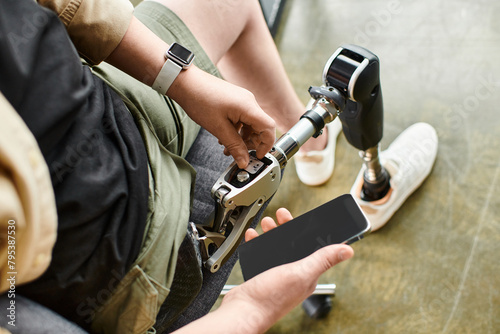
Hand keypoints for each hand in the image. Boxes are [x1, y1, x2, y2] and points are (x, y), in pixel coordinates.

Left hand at [168, 66, 275, 167]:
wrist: (186, 83)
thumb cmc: (199, 100)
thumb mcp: (218, 128)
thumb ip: (234, 146)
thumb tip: (244, 162)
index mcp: (248, 107)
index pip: (269, 128)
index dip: (266, 145)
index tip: (257, 156)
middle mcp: (249, 101)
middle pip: (261, 127)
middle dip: (252, 143)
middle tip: (239, 154)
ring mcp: (242, 100)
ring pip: (251, 124)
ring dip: (243, 138)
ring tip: (228, 148)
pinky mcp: (236, 100)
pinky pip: (243, 118)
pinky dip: (237, 130)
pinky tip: (225, 137)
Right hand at [225, 208, 353, 332]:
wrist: (243, 311)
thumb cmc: (271, 298)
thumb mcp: (300, 273)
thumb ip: (323, 260)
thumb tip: (348, 250)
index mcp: (307, 274)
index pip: (313, 247)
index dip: (308, 231)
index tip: (303, 217)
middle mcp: (293, 274)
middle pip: (293, 244)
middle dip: (287, 227)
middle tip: (281, 215)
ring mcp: (277, 274)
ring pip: (277, 248)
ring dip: (272, 233)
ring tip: (266, 223)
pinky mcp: (262, 275)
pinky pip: (262, 254)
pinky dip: (258, 243)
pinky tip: (253, 238)